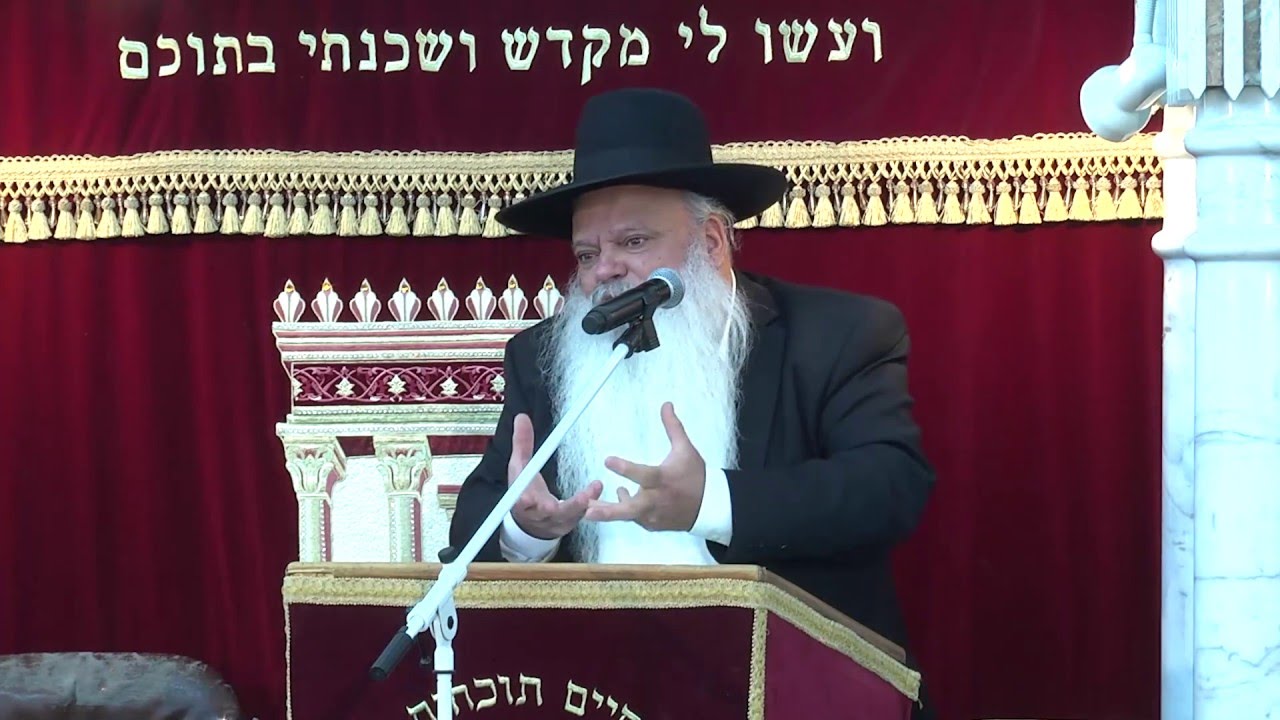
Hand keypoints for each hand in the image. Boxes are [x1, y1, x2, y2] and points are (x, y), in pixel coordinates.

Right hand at [509, 413, 601, 539]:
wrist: (531, 522)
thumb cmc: (525, 490)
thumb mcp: (521, 466)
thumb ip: (522, 443)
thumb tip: (522, 417)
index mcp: (522, 500)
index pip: (520, 502)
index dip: (523, 501)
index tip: (527, 497)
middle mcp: (538, 514)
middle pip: (544, 513)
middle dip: (552, 507)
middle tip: (561, 501)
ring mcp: (554, 521)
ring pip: (566, 514)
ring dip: (579, 503)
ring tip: (592, 489)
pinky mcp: (568, 523)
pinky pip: (579, 515)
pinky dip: (589, 502)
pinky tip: (596, 488)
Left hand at [585, 402, 705, 530]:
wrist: (709, 506)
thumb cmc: (696, 476)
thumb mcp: (685, 449)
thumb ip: (673, 427)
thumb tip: (666, 404)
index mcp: (663, 479)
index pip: (642, 474)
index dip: (625, 468)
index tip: (607, 460)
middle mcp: (656, 500)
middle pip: (629, 509)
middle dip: (608, 512)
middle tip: (588, 511)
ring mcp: (653, 515)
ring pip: (626, 516)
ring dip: (607, 512)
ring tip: (587, 510)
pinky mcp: (651, 524)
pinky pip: (633, 518)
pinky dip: (625, 510)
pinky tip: (619, 498)